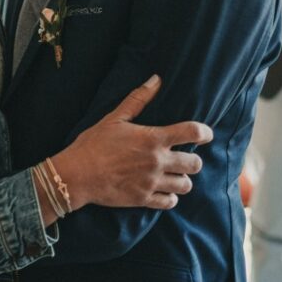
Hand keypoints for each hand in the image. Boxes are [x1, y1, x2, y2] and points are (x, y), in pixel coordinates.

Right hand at [53, 75, 212, 212]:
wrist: (77, 175)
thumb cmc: (94, 143)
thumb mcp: (114, 117)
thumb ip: (138, 99)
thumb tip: (156, 79)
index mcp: (153, 139)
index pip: (192, 133)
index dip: (204, 132)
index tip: (205, 134)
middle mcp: (157, 162)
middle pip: (195, 164)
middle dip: (194, 159)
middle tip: (185, 157)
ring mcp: (152, 183)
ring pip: (185, 185)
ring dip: (183, 179)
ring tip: (174, 174)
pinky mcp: (144, 200)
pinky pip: (170, 202)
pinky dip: (171, 197)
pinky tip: (164, 190)